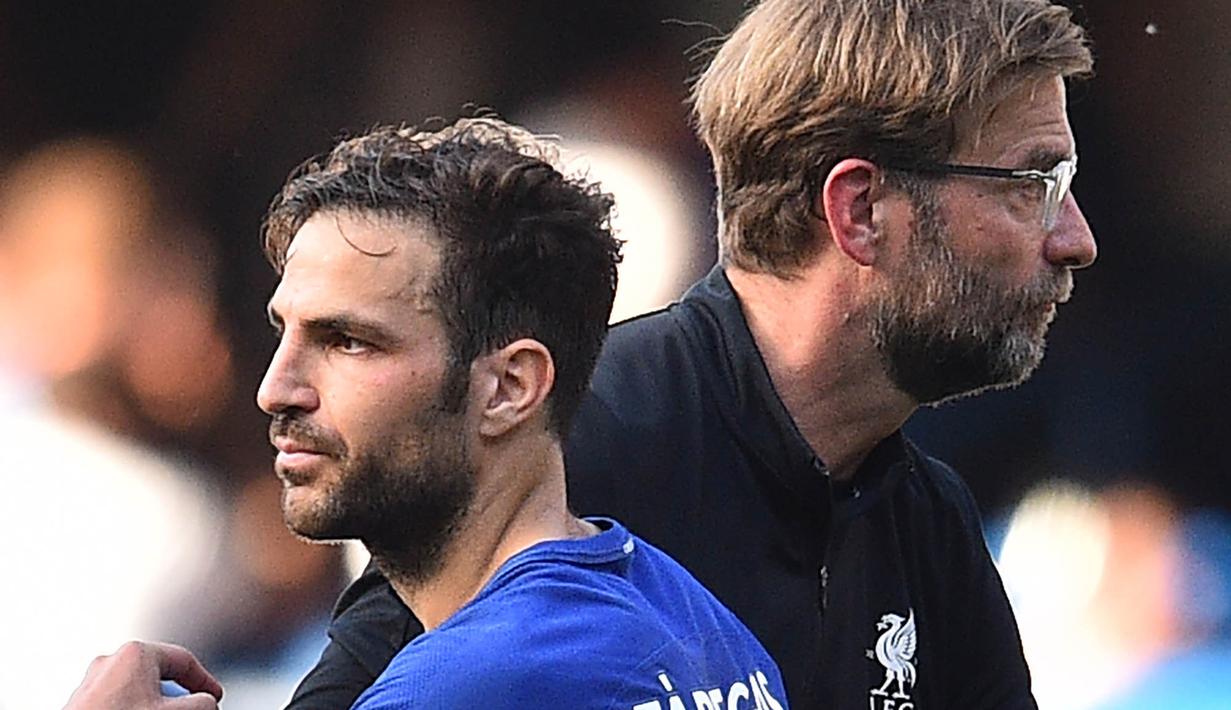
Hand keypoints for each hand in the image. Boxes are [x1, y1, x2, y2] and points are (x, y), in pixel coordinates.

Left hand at [64, 641, 223, 709]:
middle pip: (158, 678)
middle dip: (176, 698)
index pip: (183, 661)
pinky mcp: (80, 706)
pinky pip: (117, 705)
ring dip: (154, 707)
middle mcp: (110, 663)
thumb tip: (207, 703)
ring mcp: (91, 685)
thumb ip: (203, 704)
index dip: (204, 681)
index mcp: (136, 653)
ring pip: (136, 694)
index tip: (215, 698)